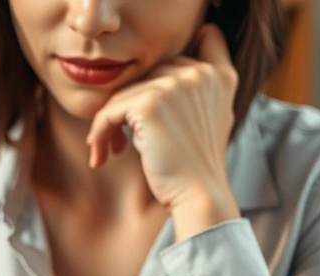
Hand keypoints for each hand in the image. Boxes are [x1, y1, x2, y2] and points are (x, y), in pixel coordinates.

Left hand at [85, 24, 240, 226]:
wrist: (200, 194)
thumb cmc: (197, 166)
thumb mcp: (211, 119)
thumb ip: (196, 91)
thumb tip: (156, 83)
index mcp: (220, 75)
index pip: (205, 38)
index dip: (185, 50)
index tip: (158, 86)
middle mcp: (200, 74)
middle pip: (148, 75)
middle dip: (129, 106)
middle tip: (118, 139)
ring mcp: (175, 85)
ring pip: (125, 94)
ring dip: (108, 124)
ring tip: (107, 150)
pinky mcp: (150, 103)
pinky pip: (109, 112)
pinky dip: (99, 133)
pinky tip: (100, 155)